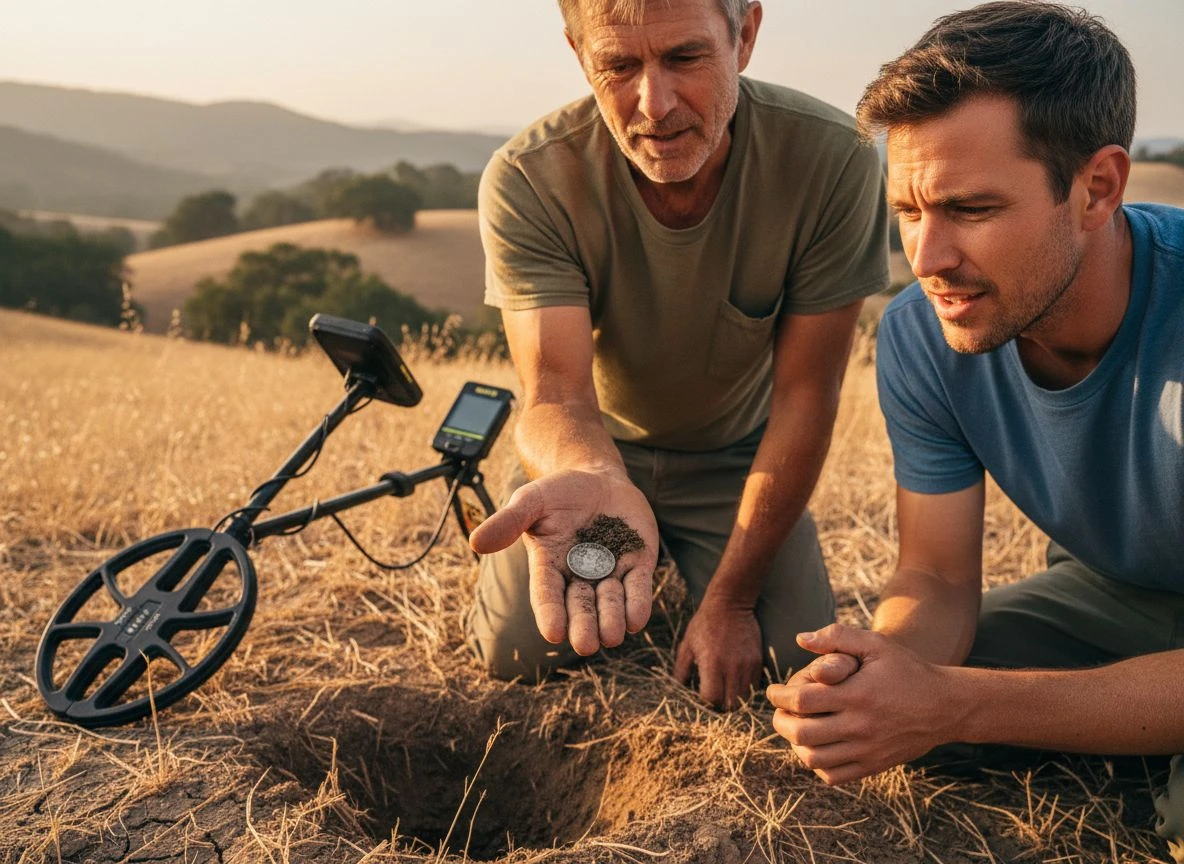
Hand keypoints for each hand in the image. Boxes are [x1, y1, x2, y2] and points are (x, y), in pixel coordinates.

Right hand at [469, 468, 657, 654]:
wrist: (597, 479)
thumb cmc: (558, 494)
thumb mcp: (531, 501)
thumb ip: (509, 521)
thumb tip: (476, 542)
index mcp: (549, 567)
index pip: (547, 595)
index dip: (550, 614)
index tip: (553, 632)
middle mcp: (579, 576)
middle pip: (580, 607)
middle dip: (583, 626)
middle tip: (585, 644)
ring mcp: (610, 572)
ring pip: (610, 603)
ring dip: (611, 619)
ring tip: (611, 634)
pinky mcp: (637, 565)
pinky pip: (637, 588)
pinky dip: (637, 604)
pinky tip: (636, 619)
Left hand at [673, 596, 762, 709]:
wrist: (730, 603)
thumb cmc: (704, 624)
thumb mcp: (687, 645)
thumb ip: (681, 671)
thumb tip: (677, 690)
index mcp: (711, 664)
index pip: (711, 699)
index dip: (705, 704)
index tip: (701, 698)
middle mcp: (731, 667)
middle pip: (730, 705)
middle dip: (720, 707)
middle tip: (714, 700)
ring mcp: (747, 665)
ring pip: (744, 699)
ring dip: (734, 701)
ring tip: (725, 693)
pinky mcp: (757, 661)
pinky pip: (754, 687)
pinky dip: (745, 691)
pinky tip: (735, 683)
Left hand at [765, 624, 954, 783]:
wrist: (946, 706)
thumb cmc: (907, 670)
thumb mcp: (876, 644)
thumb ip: (837, 636)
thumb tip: (800, 638)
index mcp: (856, 694)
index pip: (802, 700)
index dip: (779, 695)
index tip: (774, 690)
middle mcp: (860, 726)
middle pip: (802, 732)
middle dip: (780, 721)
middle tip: (779, 711)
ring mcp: (867, 750)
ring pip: (814, 758)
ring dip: (795, 744)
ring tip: (794, 728)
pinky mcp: (874, 766)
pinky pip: (834, 775)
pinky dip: (817, 765)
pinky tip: (817, 747)